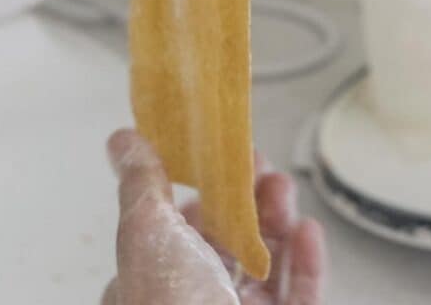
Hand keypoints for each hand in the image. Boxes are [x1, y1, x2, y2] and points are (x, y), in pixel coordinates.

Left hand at [102, 129, 325, 304]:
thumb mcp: (148, 237)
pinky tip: (309, 234)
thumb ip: (141, 185)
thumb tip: (122, 141)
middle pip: (223, 240)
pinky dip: (305, 264)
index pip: (173, 224)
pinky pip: (296, 298)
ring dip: (276, 221)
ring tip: (285, 189)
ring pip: (261, 266)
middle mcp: (190, 304)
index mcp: (148, 283)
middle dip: (245, 196)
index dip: (198, 185)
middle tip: (262, 164)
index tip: (220, 151)